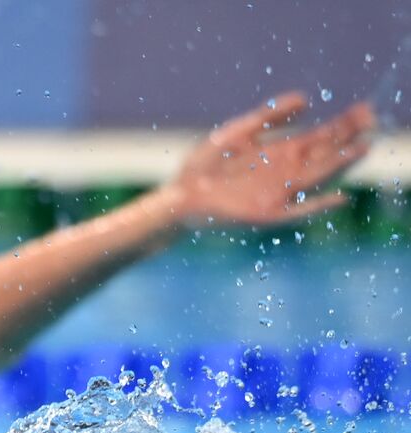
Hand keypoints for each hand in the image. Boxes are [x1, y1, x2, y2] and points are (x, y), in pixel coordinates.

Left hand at [165, 92, 374, 227]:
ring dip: (339, 163)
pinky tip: (339, 197)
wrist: (180, 195)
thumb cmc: (204, 164)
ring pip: (317, 175)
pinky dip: (318, 205)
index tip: (363, 109)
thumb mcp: (237, 132)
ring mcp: (278, 192)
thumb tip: (307, 99)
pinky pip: (299, 211)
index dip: (341, 124)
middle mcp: (284, 171)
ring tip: (362, 147)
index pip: (319, 136)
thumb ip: (269, 115)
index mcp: (279, 152)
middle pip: (323, 152)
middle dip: (346, 135)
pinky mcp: (266, 213)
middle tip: (371, 118)